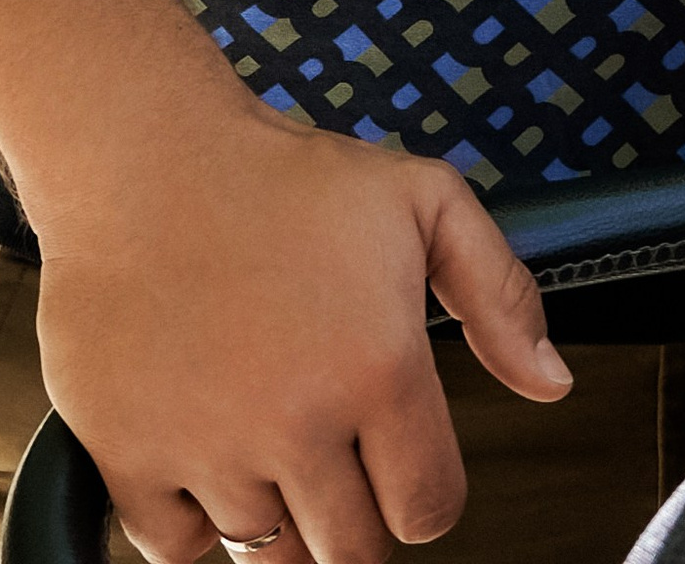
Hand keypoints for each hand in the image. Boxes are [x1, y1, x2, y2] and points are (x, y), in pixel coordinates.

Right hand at [29, 94, 568, 563]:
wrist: (148, 161)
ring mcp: (212, 450)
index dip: (425, 494)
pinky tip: (210, 452)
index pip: (427, 510)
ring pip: (269, 558)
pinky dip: (194, 521)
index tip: (404, 464)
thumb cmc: (283, 178)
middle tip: (339, 452)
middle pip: (351, 553)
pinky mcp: (132, 459)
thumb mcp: (424, 201)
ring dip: (281, 516)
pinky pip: (177, 550)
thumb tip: (551, 382)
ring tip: (275, 441)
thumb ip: (499, 295)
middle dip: (358, 515)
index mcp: (380, 369)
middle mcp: (299, 423)